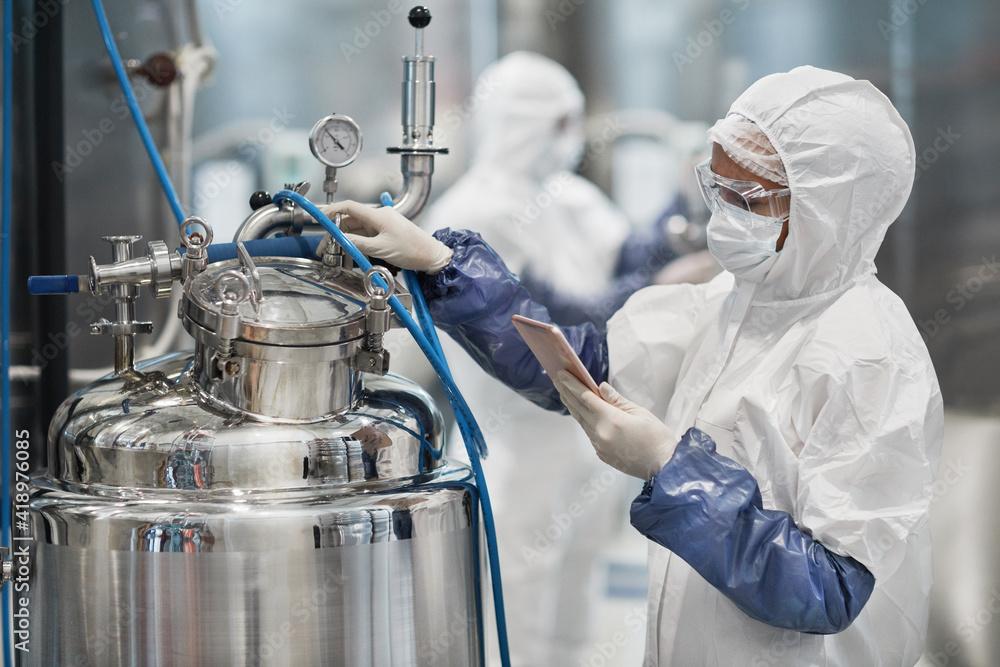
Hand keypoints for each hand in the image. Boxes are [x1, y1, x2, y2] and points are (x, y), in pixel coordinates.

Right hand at [321, 200, 452, 272]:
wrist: (432, 256)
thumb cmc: (412, 251)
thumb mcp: (381, 249)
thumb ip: (358, 243)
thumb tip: (341, 240)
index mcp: (378, 215)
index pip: (349, 207)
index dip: (331, 210)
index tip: (318, 217)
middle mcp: (379, 216)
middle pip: (350, 220)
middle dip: (335, 232)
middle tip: (324, 247)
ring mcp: (383, 224)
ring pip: (357, 230)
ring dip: (345, 240)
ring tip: (336, 254)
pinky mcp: (386, 232)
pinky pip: (366, 236)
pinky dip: (357, 244)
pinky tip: (352, 254)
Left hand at [555, 371, 677, 479]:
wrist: (664, 467)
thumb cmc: (657, 437)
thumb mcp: (640, 412)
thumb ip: (617, 400)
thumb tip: (600, 387)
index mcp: (611, 420)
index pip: (586, 398)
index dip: (572, 385)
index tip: (562, 374)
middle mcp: (600, 433)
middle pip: (579, 409)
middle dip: (567, 392)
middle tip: (557, 379)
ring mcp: (599, 445)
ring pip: (582, 422)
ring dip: (572, 406)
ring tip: (564, 393)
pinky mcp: (602, 454)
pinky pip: (589, 433)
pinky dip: (584, 420)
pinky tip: (581, 412)